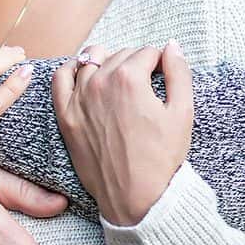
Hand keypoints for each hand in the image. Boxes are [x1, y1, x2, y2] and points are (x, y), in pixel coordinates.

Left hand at [53, 41, 192, 226]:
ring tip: (121, 79)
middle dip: (137, 64)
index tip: (163, 78)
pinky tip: (83, 72)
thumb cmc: (161, 158)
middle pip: (122, 54)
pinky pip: (60, 79)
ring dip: (109, 62)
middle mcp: (100, 83)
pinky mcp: (66, 118)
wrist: (136, 198)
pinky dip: (71, 69)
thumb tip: (171, 46)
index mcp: (129, 78)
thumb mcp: (183, 112)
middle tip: (147, 86)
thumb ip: (179, 72)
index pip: (147, 53)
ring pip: (93, 59)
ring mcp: (79, 100)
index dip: (160, 64)